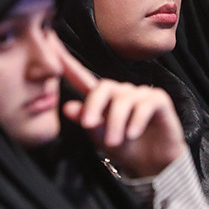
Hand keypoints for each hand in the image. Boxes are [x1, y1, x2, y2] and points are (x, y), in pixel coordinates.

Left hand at [58, 45, 185, 177]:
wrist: (153, 163)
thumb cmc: (127, 148)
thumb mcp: (100, 137)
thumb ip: (86, 120)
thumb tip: (67, 107)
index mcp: (103, 99)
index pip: (83, 78)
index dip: (68, 64)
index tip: (51, 45)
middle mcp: (121, 92)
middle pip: (103, 87)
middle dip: (94, 106)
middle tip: (89, 126)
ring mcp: (140, 94)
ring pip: (123, 100)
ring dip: (116, 123)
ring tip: (114, 142)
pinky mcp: (158, 99)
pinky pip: (144, 105)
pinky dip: (135, 121)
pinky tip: (132, 134)